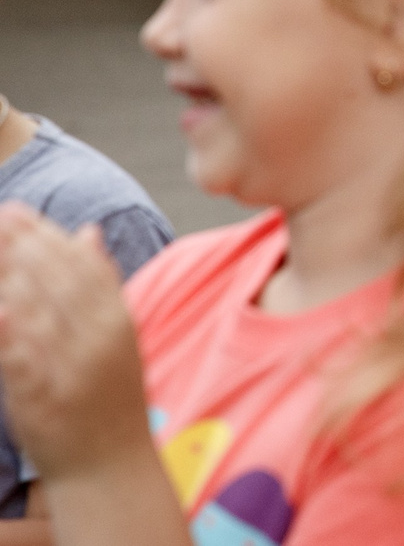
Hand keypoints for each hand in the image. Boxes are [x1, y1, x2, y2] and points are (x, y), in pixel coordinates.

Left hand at [0, 206, 155, 480]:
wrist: (109, 467)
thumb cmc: (109, 401)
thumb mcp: (117, 337)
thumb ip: (103, 284)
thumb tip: (88, 232)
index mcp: (117, 321)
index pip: (82, 265)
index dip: (47, 235)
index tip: (18, 210)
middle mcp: (99, 339)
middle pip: (57, 280)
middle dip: (23, 244)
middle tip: (0, 215)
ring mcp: (73, 368)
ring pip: (36, 309)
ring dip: (8, 273)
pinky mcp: (43, 396)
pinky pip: (20, 355)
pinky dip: (9, 327)